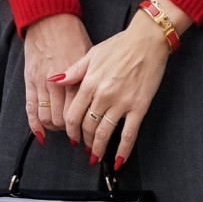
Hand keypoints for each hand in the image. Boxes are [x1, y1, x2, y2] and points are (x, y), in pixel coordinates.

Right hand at [23, 13, 91, 141]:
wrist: (50, 18)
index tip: (91, 132)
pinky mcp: (29, 81)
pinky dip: (35, 125)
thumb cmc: (73, 35)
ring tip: (61, 129)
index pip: (82, 112)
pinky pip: (30, 109)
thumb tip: (99, 99)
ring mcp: (42, 84)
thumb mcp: (90, 56)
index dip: (86, 126)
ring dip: (54, 129)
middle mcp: (60, 85)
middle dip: (70, 130)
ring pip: (47, 118)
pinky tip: (41, 134)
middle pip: (64, 120)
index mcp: (78, 78)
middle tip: (76, 133)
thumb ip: (91, 80)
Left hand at [60, 1, 188, 168]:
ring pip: (105, 133)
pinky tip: (118, 160)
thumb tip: (54, 80)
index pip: (73, 114)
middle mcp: (103, 95)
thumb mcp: (92, 54)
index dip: (70, 130)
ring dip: (98, 148)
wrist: (148, 40)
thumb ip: (73, 71)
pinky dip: (123, 150)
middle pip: (87, 126)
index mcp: (90, 82)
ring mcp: (122, 102)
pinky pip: (129, 133)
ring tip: (95, 157)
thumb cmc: (121, 45)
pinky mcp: (139, 107)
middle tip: (83, 147)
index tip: (71, 137)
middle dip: (83, 140)